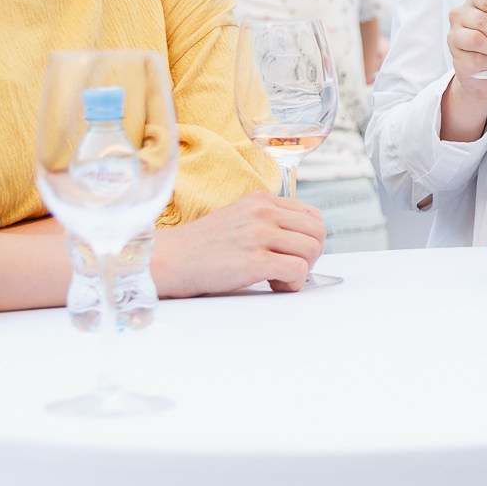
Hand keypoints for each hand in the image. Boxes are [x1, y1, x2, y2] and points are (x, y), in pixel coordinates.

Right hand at [151, 191, 326, 295]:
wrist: (168, 260)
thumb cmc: (202, 247)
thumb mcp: (239, 219)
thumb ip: (268, 222)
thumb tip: (302, 241)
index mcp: (262, 200)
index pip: (313, 216)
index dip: (309, 240)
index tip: (293, 254)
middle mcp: (263, 212)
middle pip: (318, 233)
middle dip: (311, 256)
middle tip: (289, 269)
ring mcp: (258, 235)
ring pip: (312, 250)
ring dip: (302, 271)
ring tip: (277, 278)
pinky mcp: (253, 261)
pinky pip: (297, 270)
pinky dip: (293, 284)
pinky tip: (273, 285)